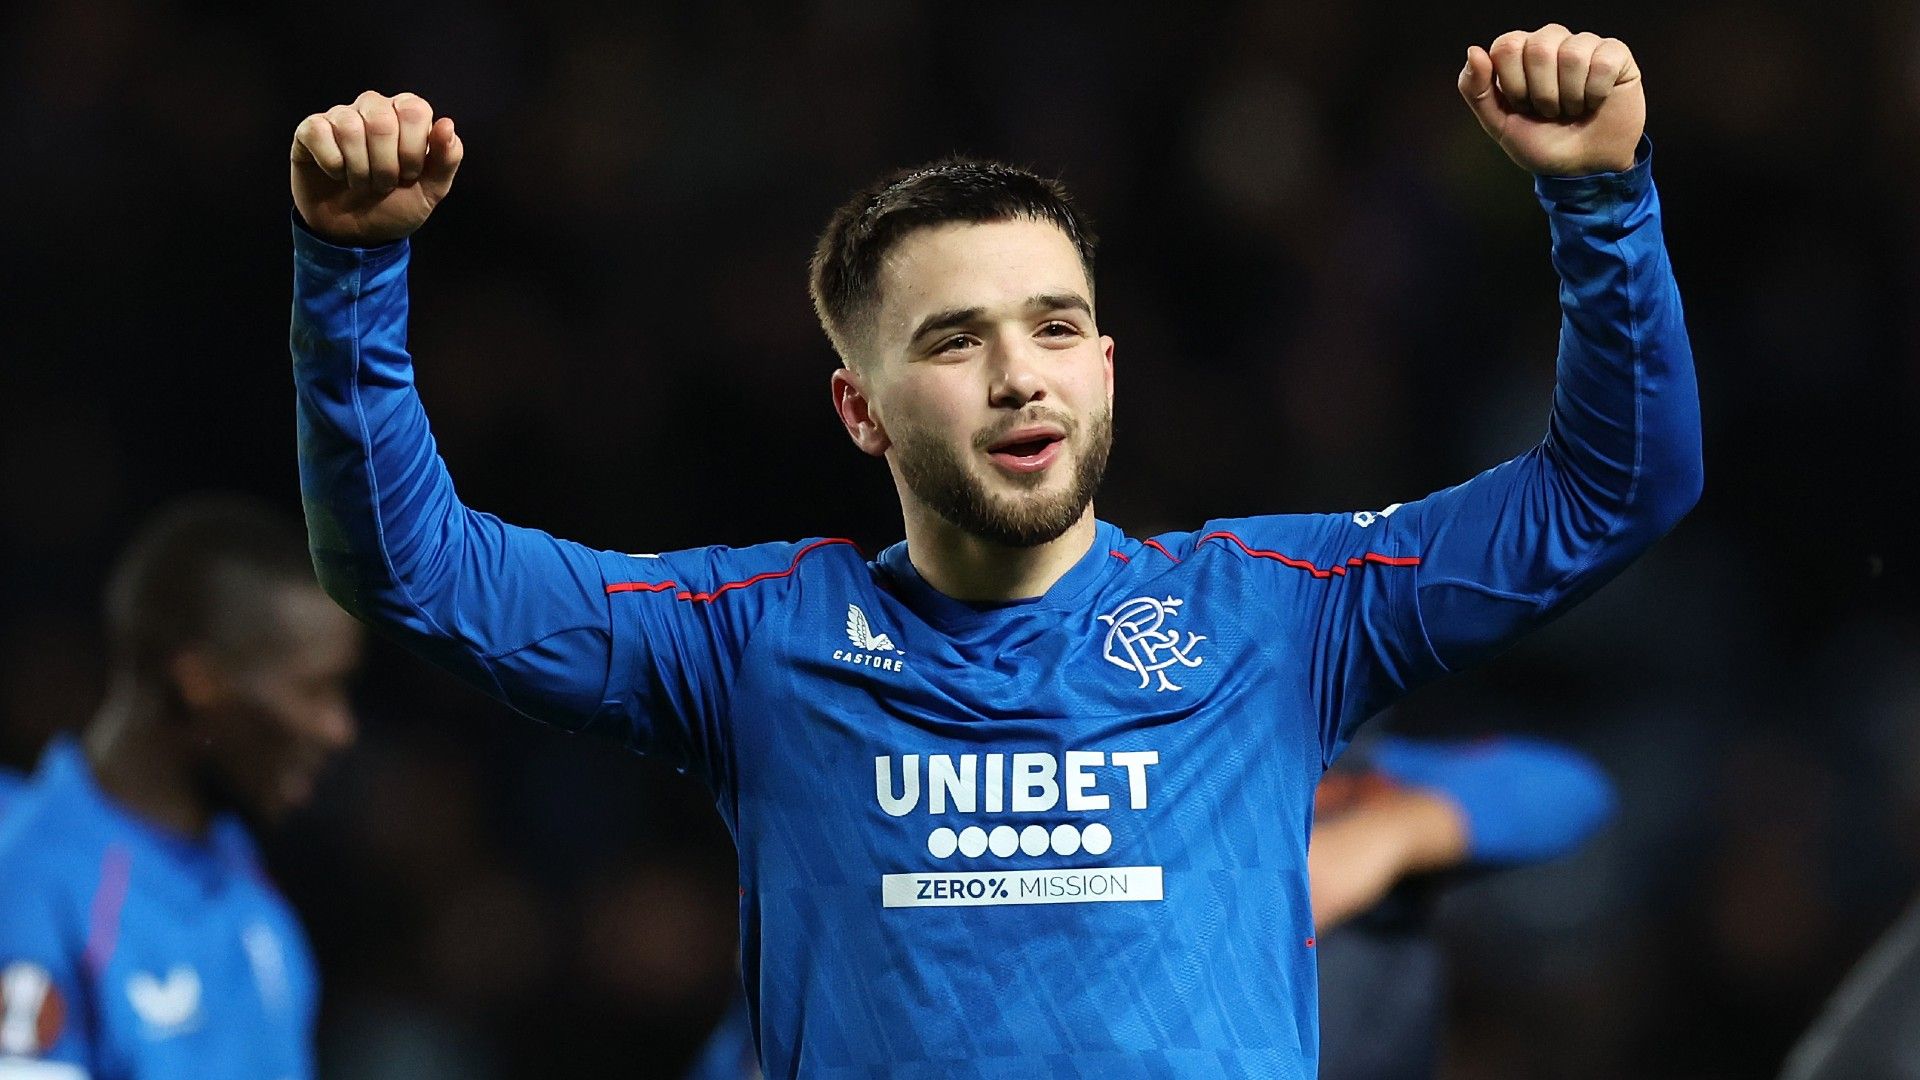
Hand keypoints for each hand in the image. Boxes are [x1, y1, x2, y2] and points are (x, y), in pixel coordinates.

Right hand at [291, 91, 462, 245]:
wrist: (357, 233)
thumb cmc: (394, 206)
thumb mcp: (430, 191)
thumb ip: (447, 159)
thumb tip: (446, 124)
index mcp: (405, 115)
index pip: (414, 109)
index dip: (413, 149)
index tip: (409, 176)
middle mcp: (373, 107)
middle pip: (381, 119)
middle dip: (386, 165)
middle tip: (384, 185)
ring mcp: (340, 116)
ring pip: (349, 126)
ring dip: (359, 169)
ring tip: (361, 184)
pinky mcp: (311, 130)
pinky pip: (318, 132)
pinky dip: (332, 163)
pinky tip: (336, 174)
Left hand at [1458, 25, 1643, 175]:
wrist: (1583, 167)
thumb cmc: (1542, 142)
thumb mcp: (1500, 124)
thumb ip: (1476, 90)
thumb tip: (1474, 51)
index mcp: (1520, 54)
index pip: (1507, 46)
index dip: (1514, 84)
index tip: (1523, 107)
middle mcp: (1551, 42)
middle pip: (1539, 47)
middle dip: (1542, 94)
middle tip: (1550, 112)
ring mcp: (1585, 45)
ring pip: (1572, 54)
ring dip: (1570, 96)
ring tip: (1573, 109)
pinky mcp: (1616, 54)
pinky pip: (1603, 62)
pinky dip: (1596, 92)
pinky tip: (1595, 102)